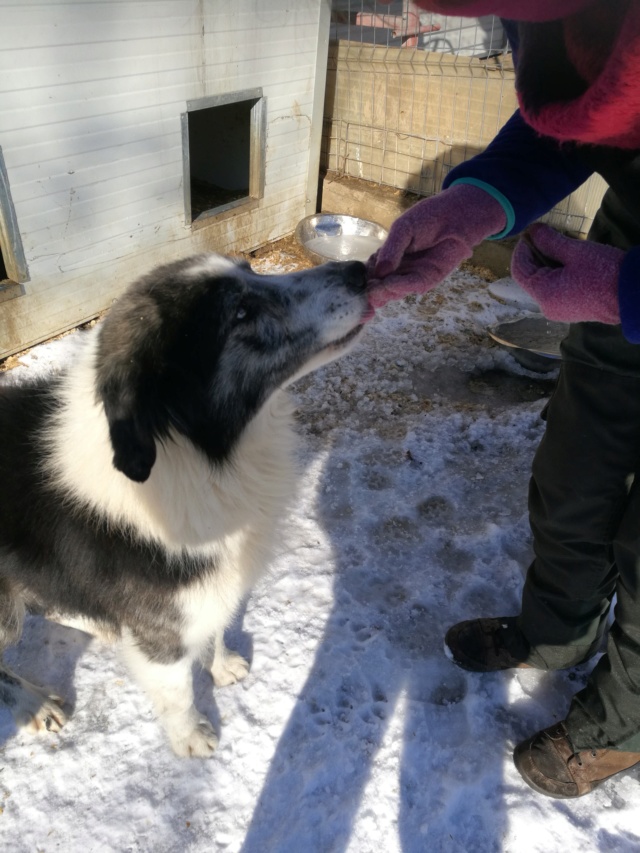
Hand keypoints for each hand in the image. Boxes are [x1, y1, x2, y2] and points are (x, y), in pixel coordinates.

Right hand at [366, 184, 505, 308]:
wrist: (457, 215)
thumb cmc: (428, 218)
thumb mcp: (403, 229)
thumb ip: (391, 250)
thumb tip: (378, 273)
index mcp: (386, 258)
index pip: (369, 274)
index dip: (360, 282)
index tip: (352, 289)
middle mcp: (396, 271)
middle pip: (378, 287)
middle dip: (370, 293)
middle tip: (364, 293)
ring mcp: (411, 277)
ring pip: (392, 291)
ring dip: (383, 292)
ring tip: (375, 289)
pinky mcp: (428, 280)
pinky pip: (411, 286)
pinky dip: (400, 287)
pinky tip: (390, 284)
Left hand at [511, 223, 623, 324]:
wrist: (632, 295)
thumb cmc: (604, 272)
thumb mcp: (575, 252)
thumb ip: (550, 241)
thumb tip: (534, 230)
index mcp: (544, 294)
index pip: (520, 271)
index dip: (521, 250)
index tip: (529, 233)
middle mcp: (547, 307)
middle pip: (530, 278)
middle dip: (535, 255)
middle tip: (545, 235)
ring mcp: (558, 310)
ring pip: (543, 283)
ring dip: (546, 263)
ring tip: (558, 244)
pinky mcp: (570, 310)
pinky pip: (555, 290)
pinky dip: (556, 274)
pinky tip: (566, 260)